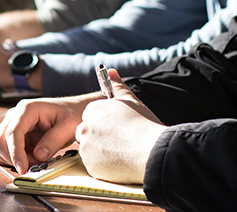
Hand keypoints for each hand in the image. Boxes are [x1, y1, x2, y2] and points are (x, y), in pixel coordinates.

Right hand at [0, 94, 101, 173]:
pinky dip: (15, 159)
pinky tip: (31, 159)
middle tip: (35, 165)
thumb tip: (38, 155)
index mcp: (27, 109)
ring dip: (15, 159)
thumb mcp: (69, 126)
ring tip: (37, 160)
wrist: (74, 111)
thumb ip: (54, 140)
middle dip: (15, 158)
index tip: (22, 168)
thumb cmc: (72, 114)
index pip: (13, 132)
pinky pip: (7, 150)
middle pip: (1, 140)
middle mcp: (16, 115)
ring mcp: (14, 124)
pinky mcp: (16, 134)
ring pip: (1, 147)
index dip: (15, 152)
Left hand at [76, 69, 166, 183]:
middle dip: (100, 138)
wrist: (151, 151)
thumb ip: (118, 86)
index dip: (106, 125)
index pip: (92, 118)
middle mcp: (84, 127)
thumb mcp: (131, 101)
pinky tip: (120, 162)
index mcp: (92, 110)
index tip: (118, 130)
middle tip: (120, 142)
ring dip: (102, 152)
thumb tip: (110, 71)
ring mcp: (85, 147)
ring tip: (123, 151)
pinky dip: (104, 165)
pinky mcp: (90, 165)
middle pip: (88, 134)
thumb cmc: (143, 125)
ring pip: (91, 150)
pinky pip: (94, 165)